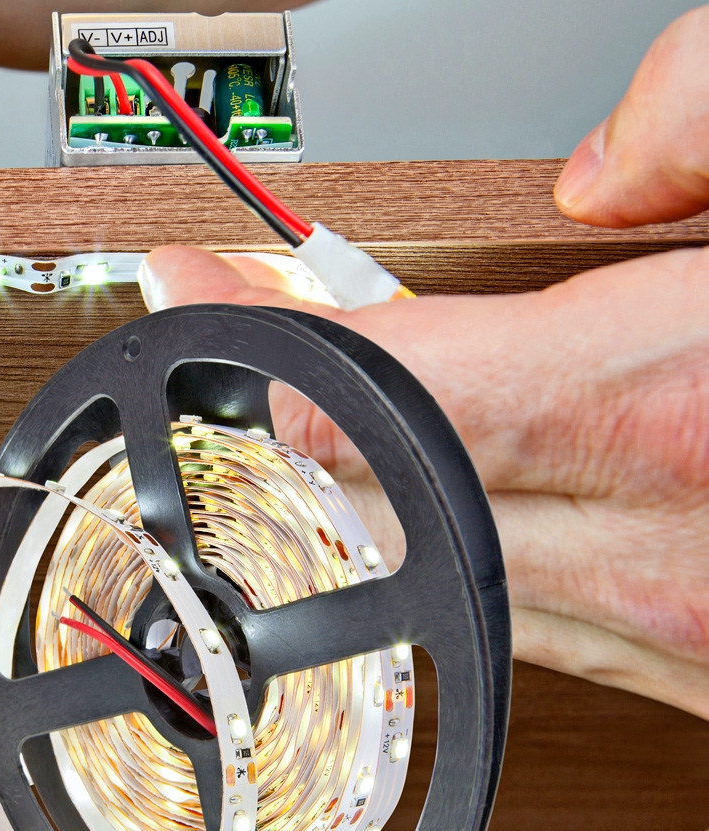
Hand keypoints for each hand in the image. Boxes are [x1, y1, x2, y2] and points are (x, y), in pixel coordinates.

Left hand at [136, 5, 708, 719]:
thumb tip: (603, 171)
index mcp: (687, 405)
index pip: (377, 383)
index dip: (253, 337)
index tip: (190, 292)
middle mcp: (676, 553)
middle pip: (375, 489)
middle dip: (270, 410)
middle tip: (222, 333)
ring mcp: (690, 640)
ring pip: (443, 561)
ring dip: (353, 480)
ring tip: (313, 394)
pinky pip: (531, 612)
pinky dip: (461, 541)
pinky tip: (449, 478)